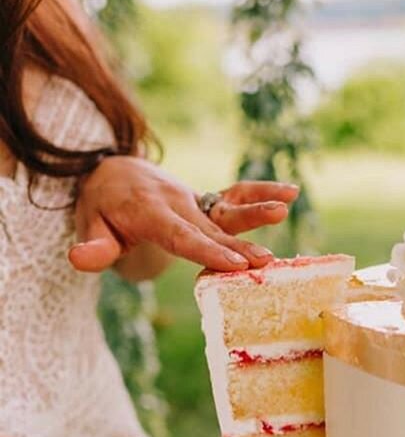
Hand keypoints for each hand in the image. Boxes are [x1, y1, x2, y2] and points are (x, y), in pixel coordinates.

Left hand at [69, 156, 298, 273]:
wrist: (115, 171)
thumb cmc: (101, 206)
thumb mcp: (89, 223)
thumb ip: (93, 245)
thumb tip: (81, 260)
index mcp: (148, 211)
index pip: (179, 235)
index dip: (207, 250)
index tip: (232, 264)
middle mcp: (176, 202)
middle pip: (210, 228)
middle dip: (238, 245)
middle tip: (264, 262)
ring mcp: (194, 199)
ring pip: (227, 210)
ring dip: (256, 213)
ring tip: (284, 212)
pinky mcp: (206, 201)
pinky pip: (235, 195)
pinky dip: (261, 192)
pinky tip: (290, 193)